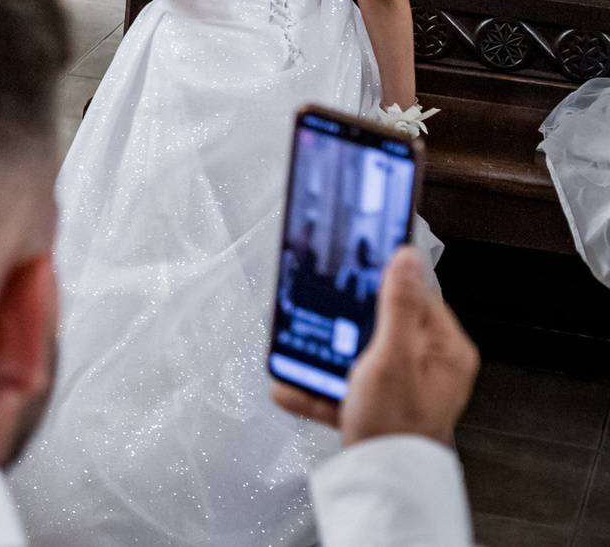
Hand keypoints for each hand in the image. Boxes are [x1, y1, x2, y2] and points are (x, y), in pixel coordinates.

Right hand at [272, 248, 477, 446]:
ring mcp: (403, 384)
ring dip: (322, 356)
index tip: (353, 268)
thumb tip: (405, 257)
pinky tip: (293, 386)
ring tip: (299, 355)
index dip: (383, 283)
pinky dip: (319, 384)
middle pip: (381, 322)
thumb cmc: (397, 427)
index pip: (418, 295)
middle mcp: (429, 364)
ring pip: (357, 352)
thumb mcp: (391, 358)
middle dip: (342, 324)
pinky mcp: (378, 401)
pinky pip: (345, 381)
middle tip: (321, 317)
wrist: (380, 482)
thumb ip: (397, 306)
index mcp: (446, 350)